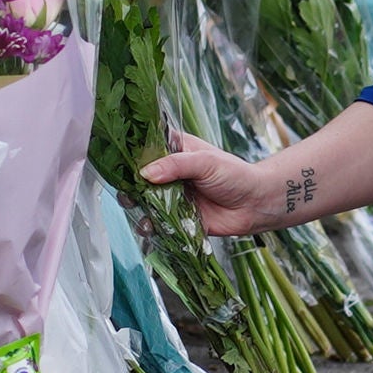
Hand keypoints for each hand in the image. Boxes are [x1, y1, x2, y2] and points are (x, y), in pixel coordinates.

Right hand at [139, 130, 292, 237]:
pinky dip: (150, 224)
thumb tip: (146, 173)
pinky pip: (158, 221)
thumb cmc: (235, 175)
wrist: (255, 204)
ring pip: (145, 199)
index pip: (146, 147)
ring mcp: (173, 195)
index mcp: (176, 150)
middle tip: (127, 189)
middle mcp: (170, 172)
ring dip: (138, 204)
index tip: (118, 160)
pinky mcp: (177, 217)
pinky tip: (148, 224)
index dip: (131, 153)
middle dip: (130, 183)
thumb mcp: (205, 162)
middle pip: (140, 176)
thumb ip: (175, 165)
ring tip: (136, 206)